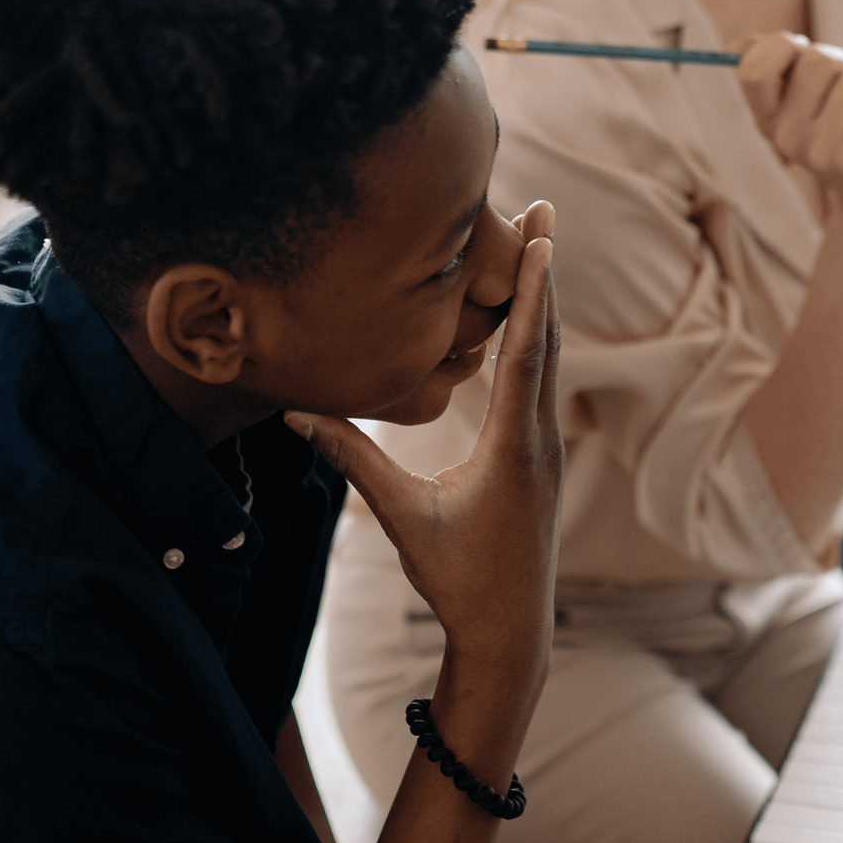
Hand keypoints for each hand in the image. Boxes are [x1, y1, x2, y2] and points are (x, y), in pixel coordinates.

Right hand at [289, 201, 562, 661]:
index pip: (525, 353)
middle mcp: (539, 438)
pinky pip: (541, 383)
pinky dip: (536, 338)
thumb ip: (353, 458)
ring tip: (539, 243)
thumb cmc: (455, 578)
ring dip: (541, 301)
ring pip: (547, 359)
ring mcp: (545, 447)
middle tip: (545, 211)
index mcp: (513, 447)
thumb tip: (295, 410)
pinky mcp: (539, 457)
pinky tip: (529, 317)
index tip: (543, 239)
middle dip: (544, 273)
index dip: (532, 293)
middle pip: (546, 339)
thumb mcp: (401, 516)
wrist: (508, 631)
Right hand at [730, 32, 842, 214]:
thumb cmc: (842, 118)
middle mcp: (787, 140)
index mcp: (767, 118)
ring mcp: (822, 157)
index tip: (801, 49)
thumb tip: (742, 45)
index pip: (754, 71)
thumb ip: (776, 61)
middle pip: (817, 62)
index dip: (781, 46)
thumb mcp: (805, 89)